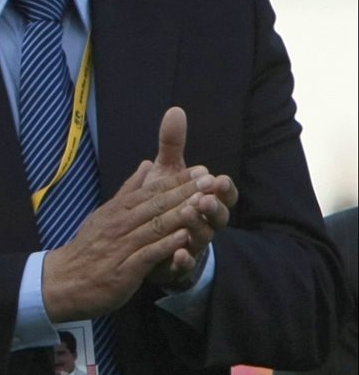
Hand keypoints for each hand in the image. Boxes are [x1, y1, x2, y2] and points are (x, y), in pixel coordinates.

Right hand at [41, 158, 206, 321]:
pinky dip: (166, 245)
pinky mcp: (124, 269)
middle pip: (157, 205)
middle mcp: (120, 224)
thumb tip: (146, 165)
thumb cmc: (90, 247)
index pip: (151, 190)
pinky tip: (184, 239)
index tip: (202, 170)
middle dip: (185, 191)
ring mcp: (121, 246)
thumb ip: (129, 191)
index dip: (178, 180)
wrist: (65, 280)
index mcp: (117, 210)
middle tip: (211, 180)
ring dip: (180, 214)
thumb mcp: (106, 213)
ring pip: (154, 226)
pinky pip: (148, 254)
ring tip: (203, 204)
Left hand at [141, 107, 237, 287]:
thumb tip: (175, 110)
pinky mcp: (179, 264)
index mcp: (207, 200)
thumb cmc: (166, 202)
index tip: (218, 179)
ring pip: (203, 238)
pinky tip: (179, 253)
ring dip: (198, 227)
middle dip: (213, 207)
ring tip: (188, 215)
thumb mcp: (167, 172)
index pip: (223, 193)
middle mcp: (205, 223)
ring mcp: (194, 244)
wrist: (151, 239)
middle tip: (204, 198)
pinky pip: (185, 265)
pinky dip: (184, 259)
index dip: (223, 188)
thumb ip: (172, 145)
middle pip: (218, 216)